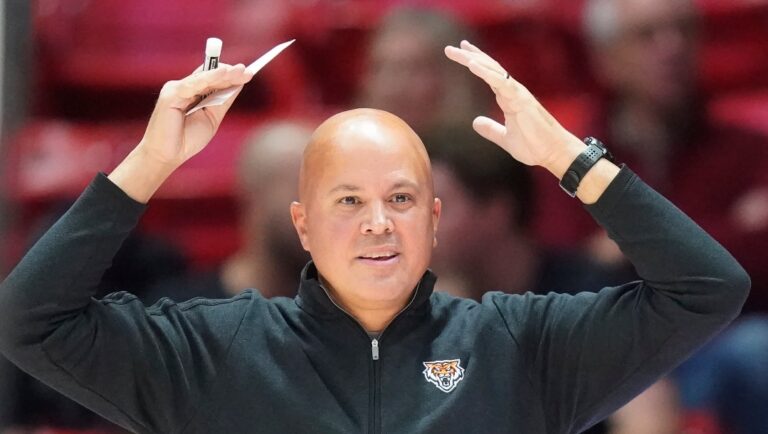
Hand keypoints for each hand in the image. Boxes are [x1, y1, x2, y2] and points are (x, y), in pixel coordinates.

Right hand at [109, 63, 253, 202]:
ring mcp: (176, 89)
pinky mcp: (171, 94)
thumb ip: (222, 101)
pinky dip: (208, 78)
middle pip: (210, 74)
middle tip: (246, 70)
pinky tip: (222, 73)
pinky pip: (193, 84)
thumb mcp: (212, 118)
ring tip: (238, 70)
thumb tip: (238, 85)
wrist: (169, 155)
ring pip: (204, 77)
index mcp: (193, 92)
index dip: (230, 75)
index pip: (213, 78)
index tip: (248, 73)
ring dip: (223, 73)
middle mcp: (184, 87)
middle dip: (230, 73)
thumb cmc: (188, 139)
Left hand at [444, 40, 583, 177]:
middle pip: (489, 68)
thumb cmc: (534, 145)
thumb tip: (475, 122)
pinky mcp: (521, 100)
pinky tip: (472, 64)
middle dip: (470, 56)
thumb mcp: (505, 138)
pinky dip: (486, 72)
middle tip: (451, 48)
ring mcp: (517, 94)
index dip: (476, 63)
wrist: (553, 153)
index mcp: (508, 98)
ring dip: (475, 60)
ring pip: (494, 70)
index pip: (490, 75)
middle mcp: (513, 91)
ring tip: (459, 50)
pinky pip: (501, 82)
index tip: (462, 54)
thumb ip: (491, 129)